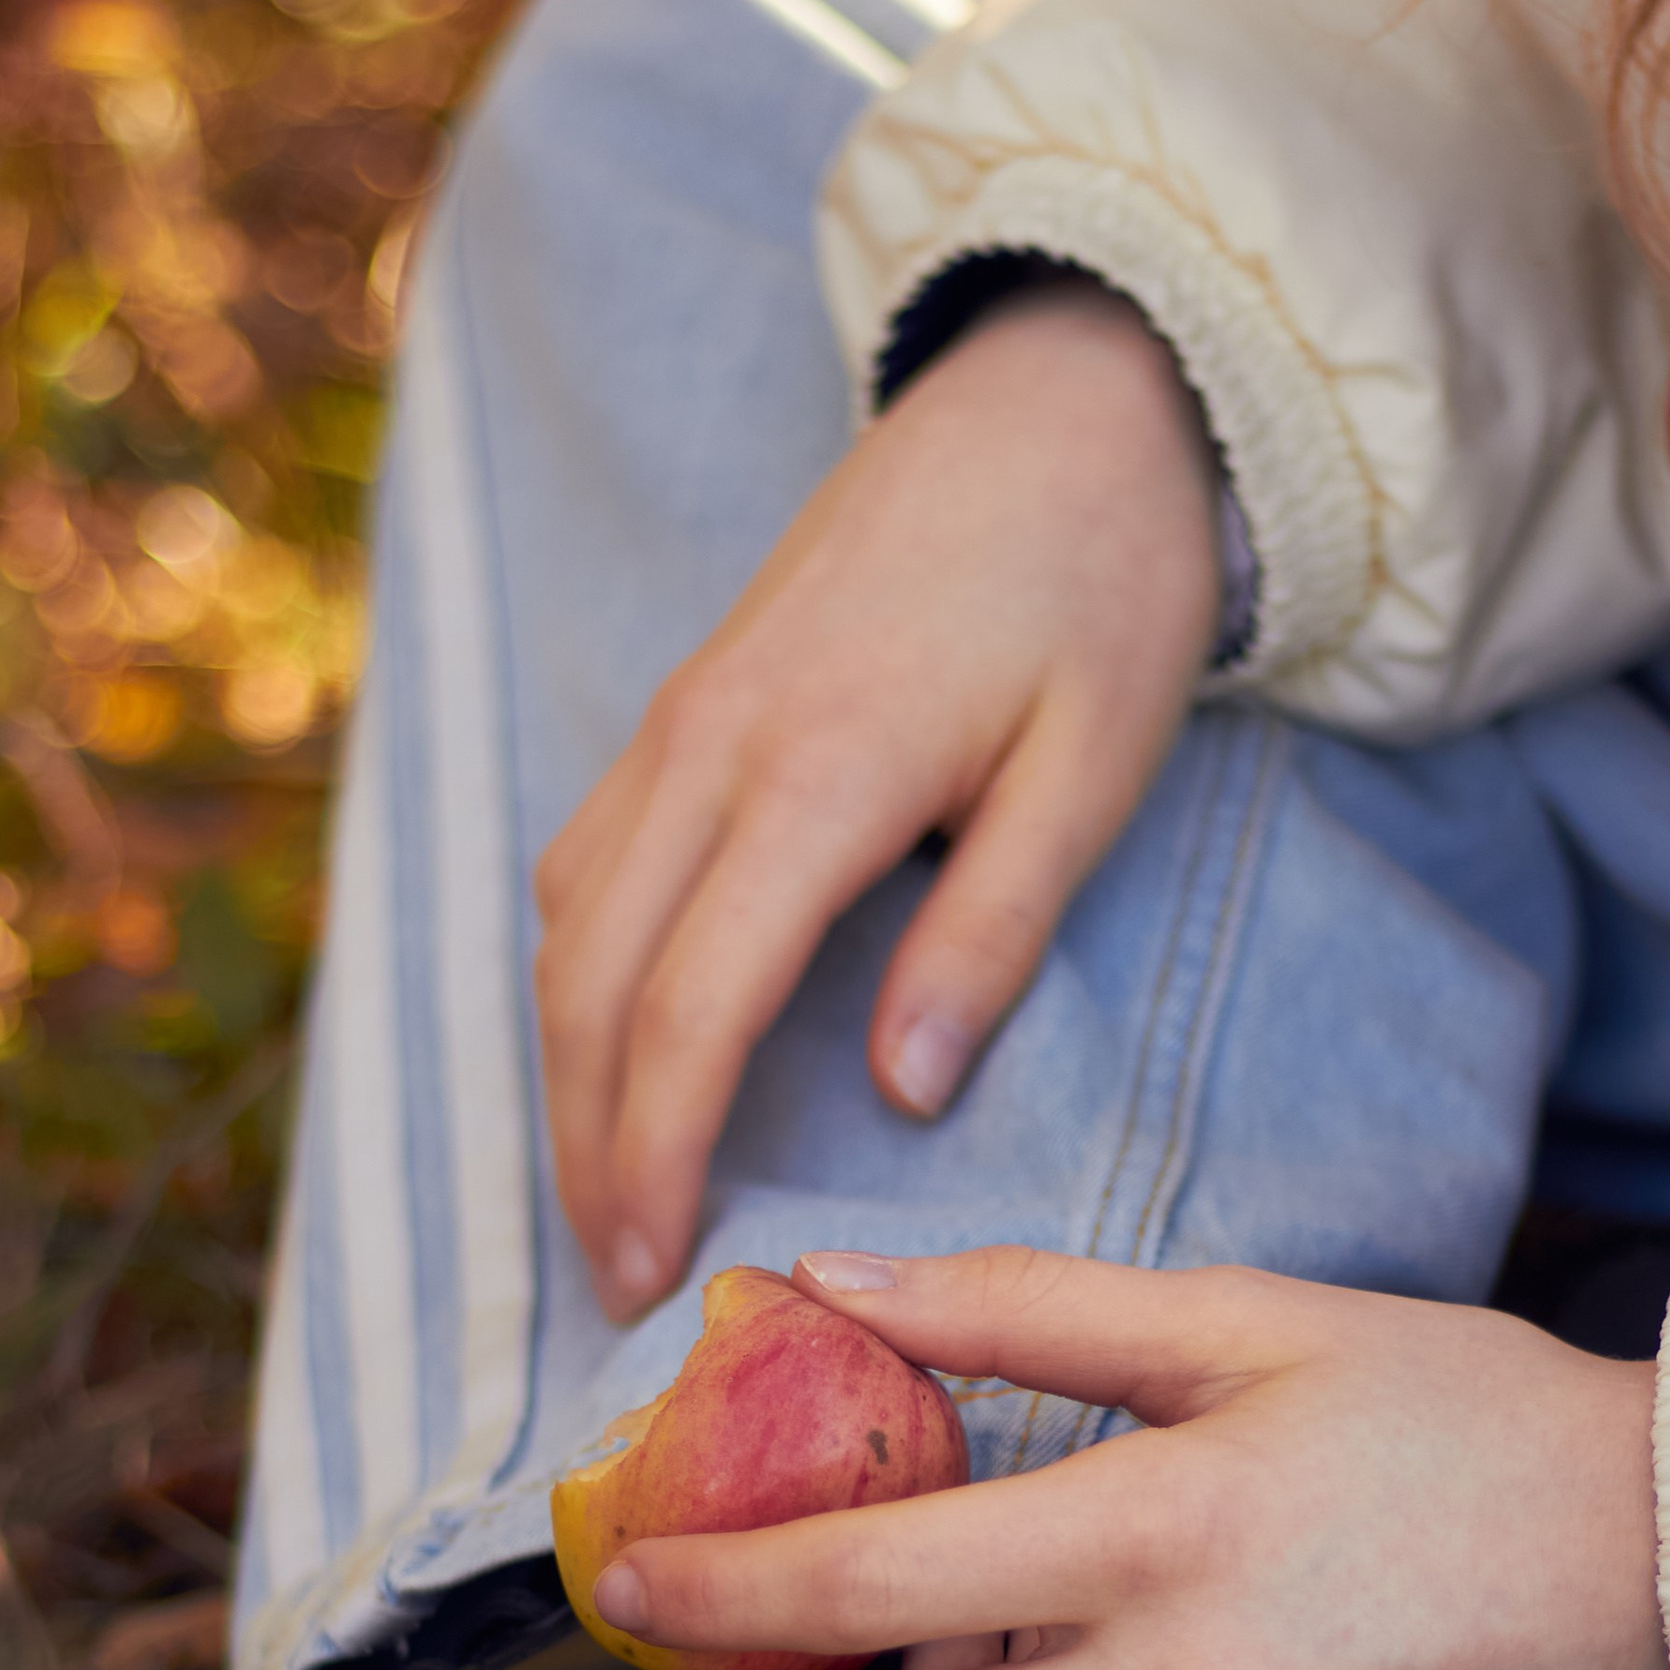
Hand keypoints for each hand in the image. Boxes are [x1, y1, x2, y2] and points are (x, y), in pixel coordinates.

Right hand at [533, 287, 1222, 1321]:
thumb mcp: (1091, 767)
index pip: (691, 1008)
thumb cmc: (1103, 581)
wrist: (1061, 390)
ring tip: (612, 1194)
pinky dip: (582, 975)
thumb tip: (901, 1094)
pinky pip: (588, 858)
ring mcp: (683, 716)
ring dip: (571, 1071)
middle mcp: (713, 745)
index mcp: (819, 772)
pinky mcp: (687, 702)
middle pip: (591, 983)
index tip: (656, 1272)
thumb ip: (990, 933)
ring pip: (567, 925)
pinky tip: (620, 1049)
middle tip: (618, 1279)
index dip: (660, 1154)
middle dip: (588, 1147)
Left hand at [586, 1247, 1669, 1669]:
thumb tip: (834, 1289)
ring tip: (829, 1635)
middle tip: (678, 1668)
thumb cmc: (1471, 1423)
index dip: (711, 1595)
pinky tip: (1013, 1648)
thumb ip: (1024, 1308)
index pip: (860, 1597)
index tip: (628, 1572)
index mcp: (1155, 1544)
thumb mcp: (1250, 1319)